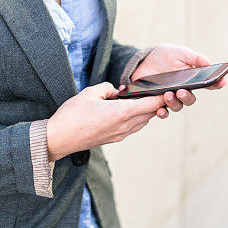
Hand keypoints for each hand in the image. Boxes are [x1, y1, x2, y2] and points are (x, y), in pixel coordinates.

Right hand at [46, 82, 166, 161]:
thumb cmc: (71, 116)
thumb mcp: (89, 93)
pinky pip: (133, 128)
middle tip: (156, 91)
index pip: (150, 104)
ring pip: (142, 122)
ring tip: (140, 99)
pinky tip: (127, 110)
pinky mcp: (114, 139)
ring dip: (145, 111)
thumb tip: (116, 91)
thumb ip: (107, 88)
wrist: (59, 139)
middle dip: (155, 103)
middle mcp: (124, 126)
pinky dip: (136, 118)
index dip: (161, 97)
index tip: (168, 89)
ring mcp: (120, 135)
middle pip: (150, 114)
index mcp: (121, 113)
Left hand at [123, 43, 226, 118]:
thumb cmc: (163, 56)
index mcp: (192, 78)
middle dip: (187, 97)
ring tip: (167, 95)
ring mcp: (170, 97)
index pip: (207, 84)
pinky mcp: (157, 102)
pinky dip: (163, 113)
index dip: (216, 84)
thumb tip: (209, 64)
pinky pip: (163, 112)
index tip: (221, 82)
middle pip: (190, 99)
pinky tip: (159, 110)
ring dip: (174, 103)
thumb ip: (194, 58)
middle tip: (181, 91)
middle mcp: (183, 90)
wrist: (141, 62)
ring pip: (178, 106)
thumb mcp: (179, 53)